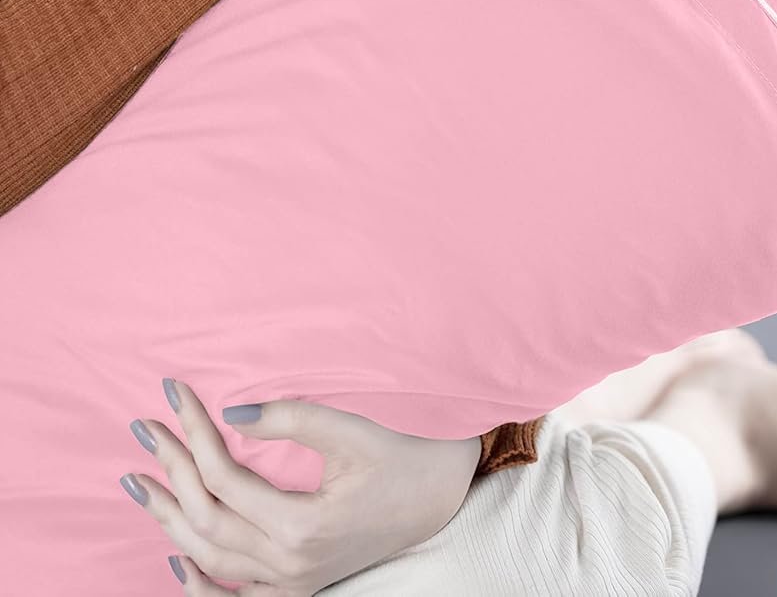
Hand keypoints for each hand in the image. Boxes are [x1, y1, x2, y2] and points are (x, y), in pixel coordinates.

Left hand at [121, 378, 480, 592]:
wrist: (441, 498)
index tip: (173, 393)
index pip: (223, 477)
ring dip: (169, 520)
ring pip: (210, 559)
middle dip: (169, 470)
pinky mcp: (299, 587)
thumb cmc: (400, 456)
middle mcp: (289, 565)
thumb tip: (231, 413)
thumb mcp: (350, 430)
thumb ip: (290, 418)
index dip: (193, 431)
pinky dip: (200, 584)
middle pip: (205, 519)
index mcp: (301, 525)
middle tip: (143, 428)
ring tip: (141, 482)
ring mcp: (292, 584)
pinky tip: (176, 561)